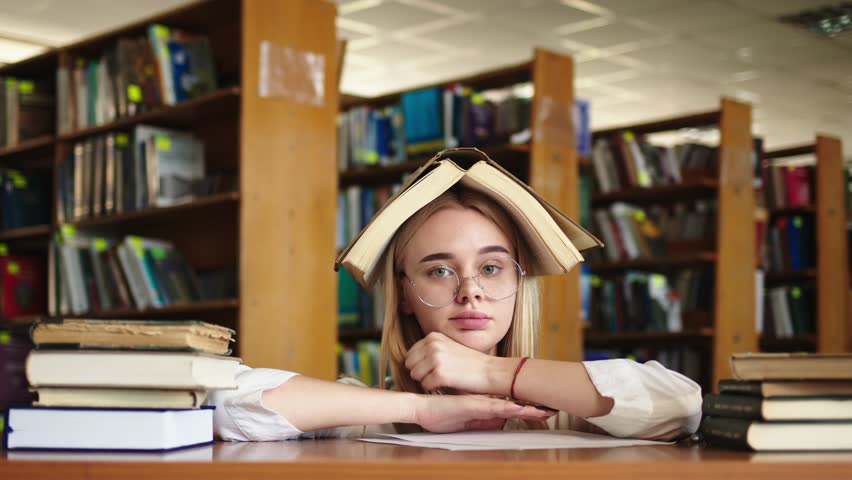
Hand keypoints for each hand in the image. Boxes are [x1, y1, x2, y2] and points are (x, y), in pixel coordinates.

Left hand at [405, 332, 500, 393]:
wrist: (491, 371)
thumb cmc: (470, 363)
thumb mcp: (448, 347)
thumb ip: (430, 349)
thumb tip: (408, 361)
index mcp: (433, 336)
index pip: (410, 354)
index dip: (419, 365)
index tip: (432, 369)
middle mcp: (432, 345)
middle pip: (410, 365)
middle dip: (420, 373)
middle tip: (437, 375)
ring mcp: (435, 359)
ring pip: (415, 376)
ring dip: (427, 381)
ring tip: (443, 379)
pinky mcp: (440, 374)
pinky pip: (425, 386)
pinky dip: (434, 388)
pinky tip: (447, 384)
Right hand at [412, 394, 554, 432]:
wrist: (421, 408)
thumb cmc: (440, 414)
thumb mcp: (467, 423)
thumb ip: (483, 422)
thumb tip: (501, 424)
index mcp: (485, 408)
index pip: (511, 408)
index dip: (528, 410)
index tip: (544, 410)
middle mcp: (485, 403)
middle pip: (514, 405)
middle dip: (534, 408)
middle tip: (552, 409)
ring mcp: (480, 403)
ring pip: (508, 406)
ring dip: (526, 409)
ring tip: (544, 411)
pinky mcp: (472, 405)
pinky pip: (493, 407)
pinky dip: (507, 409)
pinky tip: (518, 409)